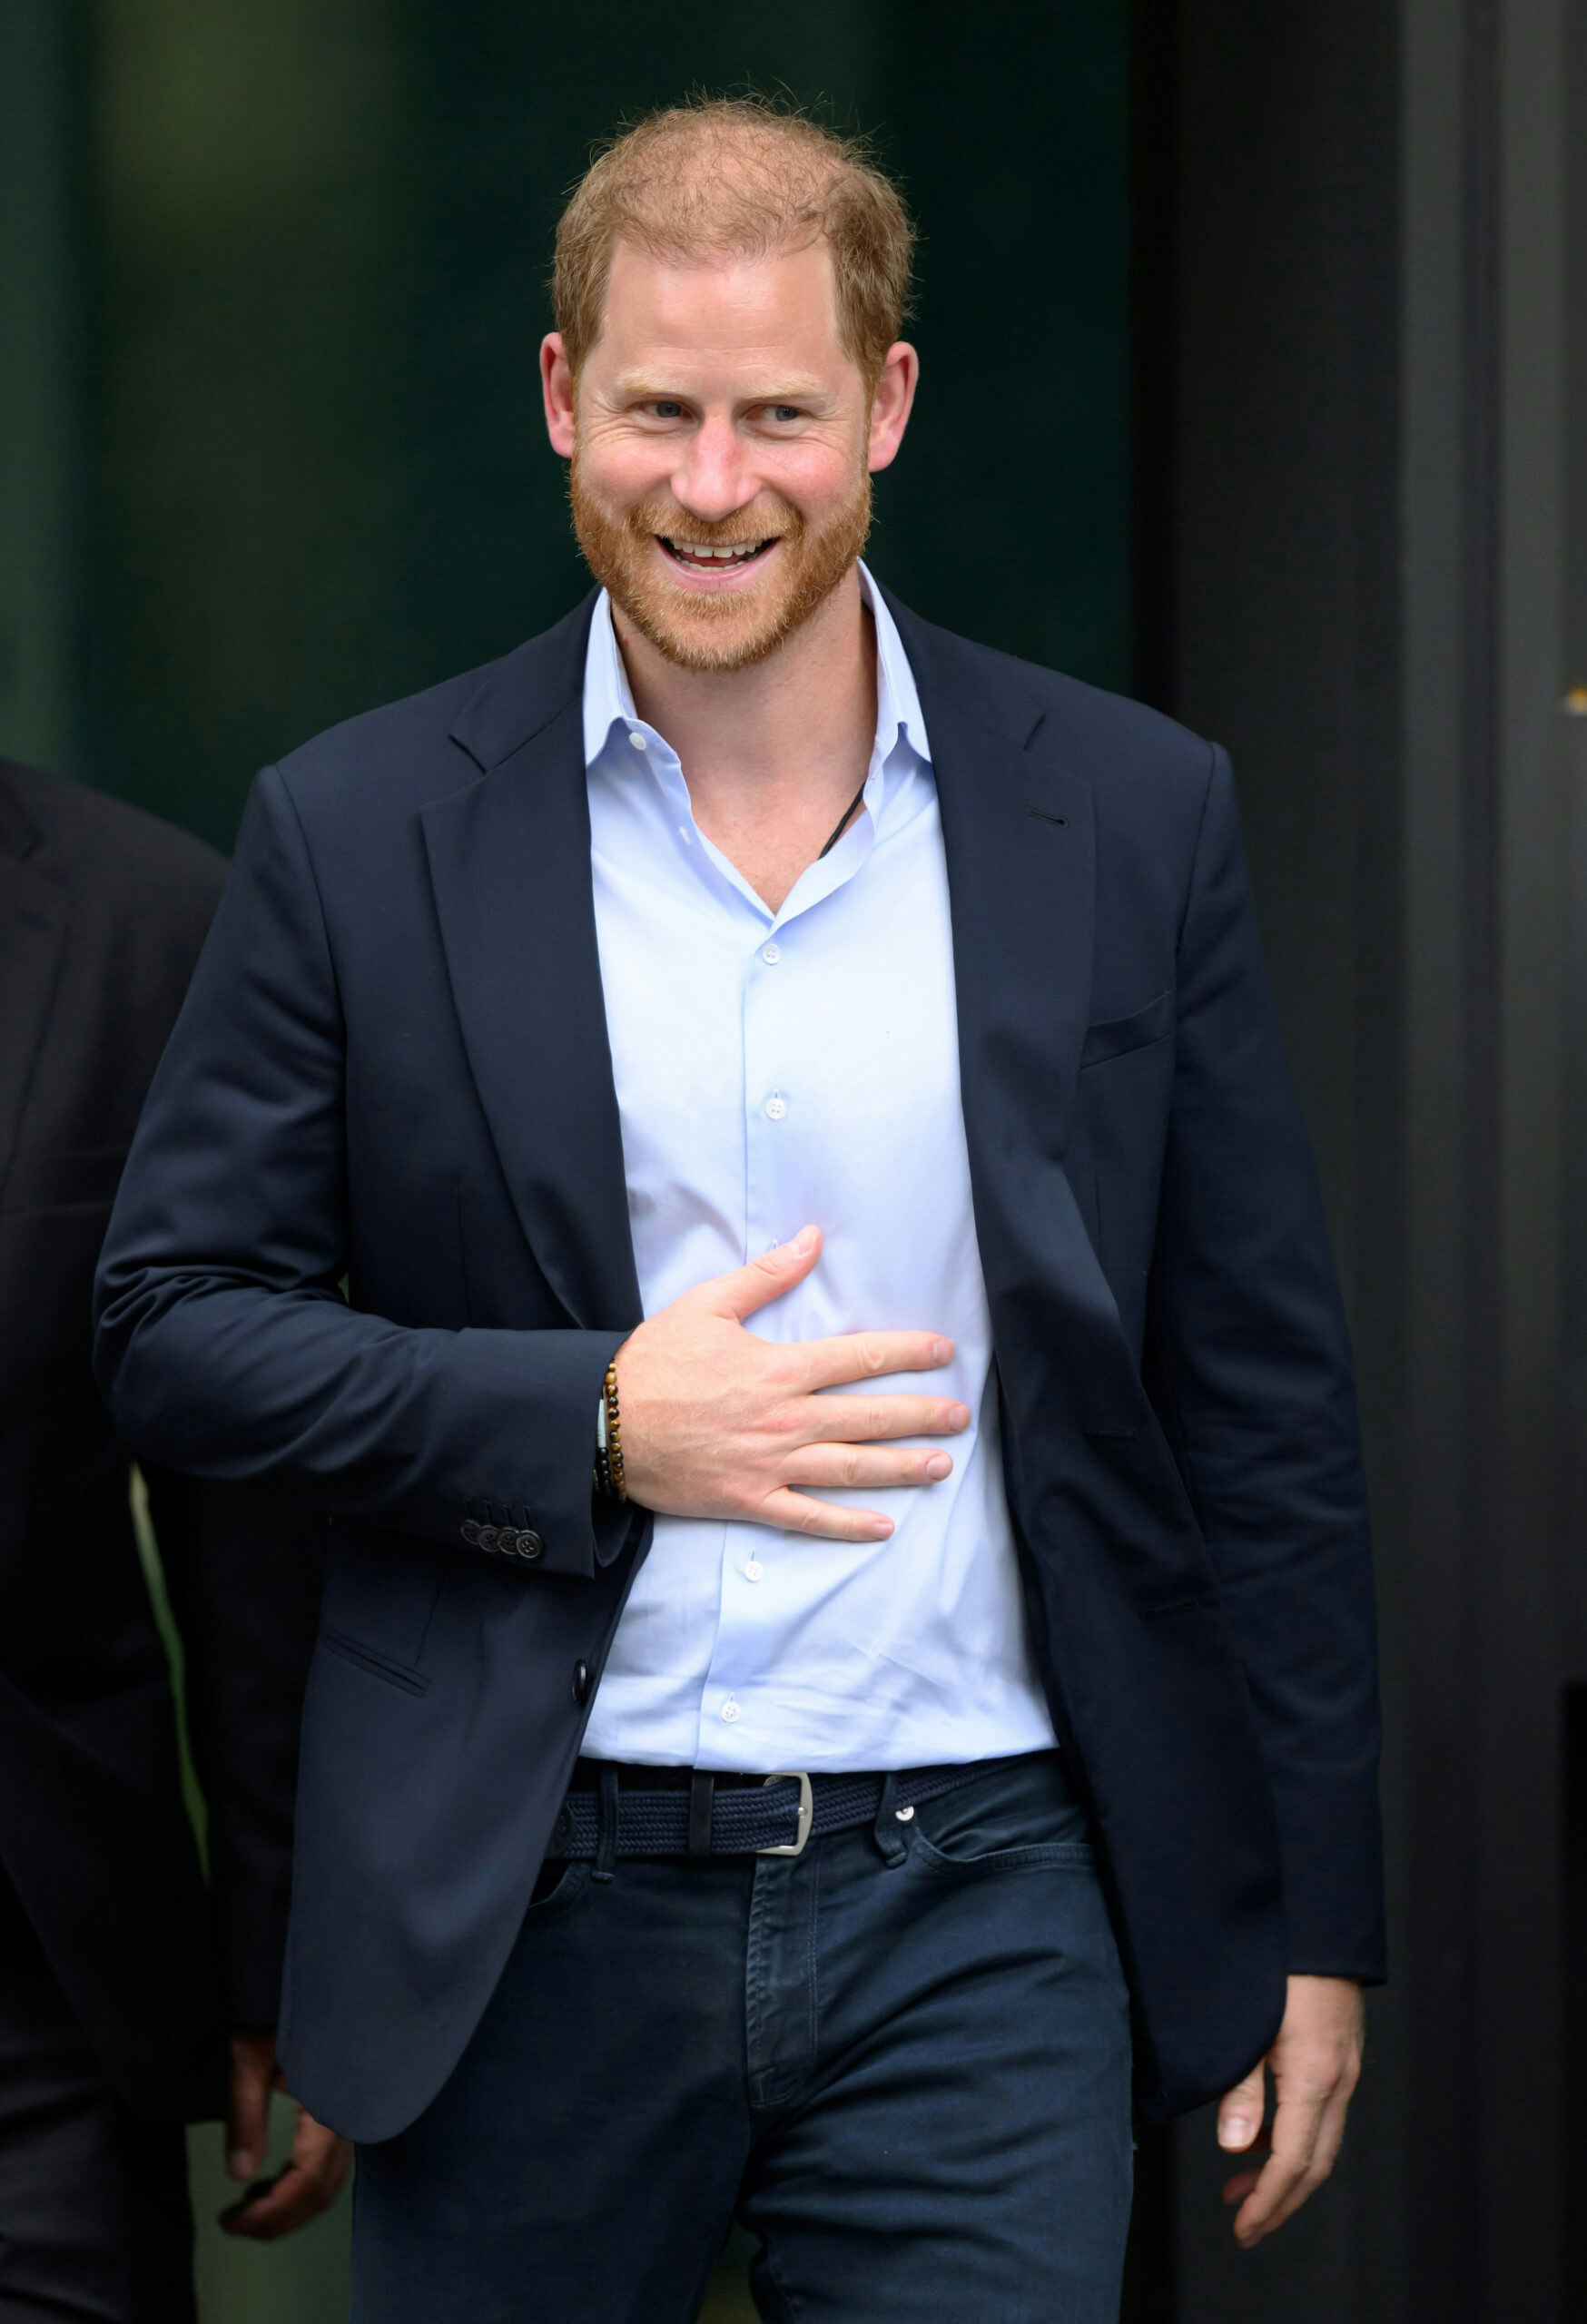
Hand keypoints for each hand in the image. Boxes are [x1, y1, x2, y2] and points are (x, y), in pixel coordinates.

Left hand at [221, 2029, 349, 2240]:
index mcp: (331, 2105)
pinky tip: (273, 2180)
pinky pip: (327, 2160)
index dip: (273, 2211)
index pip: (309, 2179)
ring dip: (291, 2203)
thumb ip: (245, 2116)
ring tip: (249, 2209)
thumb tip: (240, 2176)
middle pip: (323, 2189)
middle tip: (235, 2224)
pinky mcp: (342, 2106)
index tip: (233, 2222)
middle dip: (280, 2217)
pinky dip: (300, 2182)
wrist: (318, 1972)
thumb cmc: (278, 2008)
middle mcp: (348, 2114)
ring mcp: (348, 2112)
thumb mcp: (249, 2058)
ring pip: (329, 2178)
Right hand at [615, 1225, 967, 1542]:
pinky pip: (807, 1518)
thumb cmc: (653, 1363)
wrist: (603, 1425)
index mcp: (779, 1368)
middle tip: (961, 1417)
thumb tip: (812, 1238)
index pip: (859, 1358)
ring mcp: (770, 1465)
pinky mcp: (749, 1500)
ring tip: (941, 1466)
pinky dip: (846, 1525)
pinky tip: (882, 1527)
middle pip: (869, 1417)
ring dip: (901, 1468)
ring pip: (851, 1468)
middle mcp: (785, 1419)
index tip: (944, 1352)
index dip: (907, 1353)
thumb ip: (765, 1275)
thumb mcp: (706, 1305)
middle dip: (921, 1416)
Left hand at [1216, 1974, 1363, 2246]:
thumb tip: (1235, 2146)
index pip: (1294, 2162)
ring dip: (1283, 2172)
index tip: (1243, 2228)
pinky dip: (1294, 2139)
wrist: (1321, 1924)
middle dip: (1279, 2201)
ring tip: (1240, 2187)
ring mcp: (1345, 2069)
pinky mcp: (1341, 2055)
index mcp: (1316, 2079)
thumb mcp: (1251, 2027)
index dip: (1268, 2201)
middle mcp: (1340, 2081)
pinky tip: (1264, 2137)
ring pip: (1321, 2142)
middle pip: (1315, 2164)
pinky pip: (1322, 2115)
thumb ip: (1242, 2088)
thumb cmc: (1280, 1967)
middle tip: (1245, 2226)